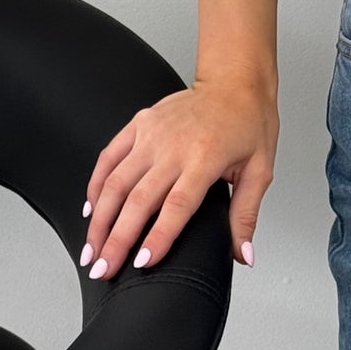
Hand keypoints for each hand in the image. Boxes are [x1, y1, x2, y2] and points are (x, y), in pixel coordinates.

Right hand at [79, 74, 277, 282]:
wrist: (235, 80)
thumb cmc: (249, 124)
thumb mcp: (260, 170)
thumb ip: (246, 216)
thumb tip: (243, 256)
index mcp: (205, 158)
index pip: (177, 206)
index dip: (158, 237)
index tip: (141, 263)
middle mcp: (173, 145)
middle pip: (137, 199)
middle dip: (116, 239)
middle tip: (102, 269)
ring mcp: (152, 132)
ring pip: (115, 181)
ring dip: (99, 219)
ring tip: (90, 250)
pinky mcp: (140, 123)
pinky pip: (109, 156)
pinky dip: (96, 184)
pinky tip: (91, 208)